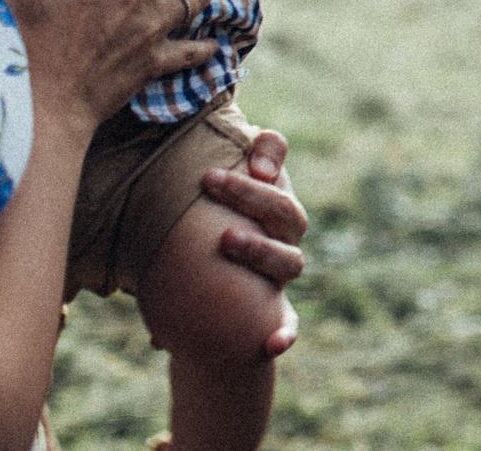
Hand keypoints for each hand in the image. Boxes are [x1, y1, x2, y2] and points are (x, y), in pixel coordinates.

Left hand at [202, 128, 309, 355]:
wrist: (211, 297)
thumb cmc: (202, 232)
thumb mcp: (200, 200)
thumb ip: (205, 165)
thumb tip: (191, 136)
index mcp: (272, 204)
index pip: (279, 173)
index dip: (271, 158)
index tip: (245, 153)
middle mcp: (284, 237)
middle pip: (287, 211)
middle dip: (250, 194)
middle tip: (211, 179)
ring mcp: (280, 275)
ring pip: (289, 261)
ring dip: (261, 248)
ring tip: (225, 239)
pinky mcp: (275, 314)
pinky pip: (288, 323)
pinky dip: (284, 332)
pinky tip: (272, 344)